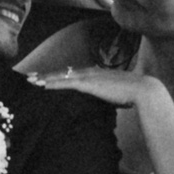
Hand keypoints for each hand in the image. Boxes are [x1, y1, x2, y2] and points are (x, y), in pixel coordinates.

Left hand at [31, 66, 167, 108]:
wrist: (142, 90)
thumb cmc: (132, 95)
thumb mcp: (114, 94)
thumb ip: (105, 96)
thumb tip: (103, 102)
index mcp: (96, 74)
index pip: (72, 73)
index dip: (58, 75)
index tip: (46, 78)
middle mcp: (90, 72)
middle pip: (63, 72)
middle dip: (46, 75)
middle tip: (30, 77)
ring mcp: (89, 77)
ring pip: (61, 76)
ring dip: (45, 79)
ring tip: (31, 81)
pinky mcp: (89, 84)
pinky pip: (66, 83)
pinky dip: (54, 84)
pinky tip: (43, 86)